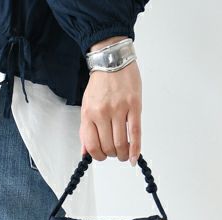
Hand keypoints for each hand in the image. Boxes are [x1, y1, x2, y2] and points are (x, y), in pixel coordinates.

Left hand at [80, 37, 141, 165]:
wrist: (113, 60)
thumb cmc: (100, 84)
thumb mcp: (87, 106)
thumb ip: (86, 130)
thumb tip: (86, 153)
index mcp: (89, 113)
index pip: (92, 145)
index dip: (98, 156)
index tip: (103, 156)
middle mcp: (103, 112)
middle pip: (108, 147)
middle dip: (113, 155)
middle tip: (115, 152)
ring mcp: (119, 109)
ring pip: (121, 143)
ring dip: (123, 154)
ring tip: (124, 153)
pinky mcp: (134, 106)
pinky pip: (135, 134)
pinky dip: (135, 150)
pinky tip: (134, 158)